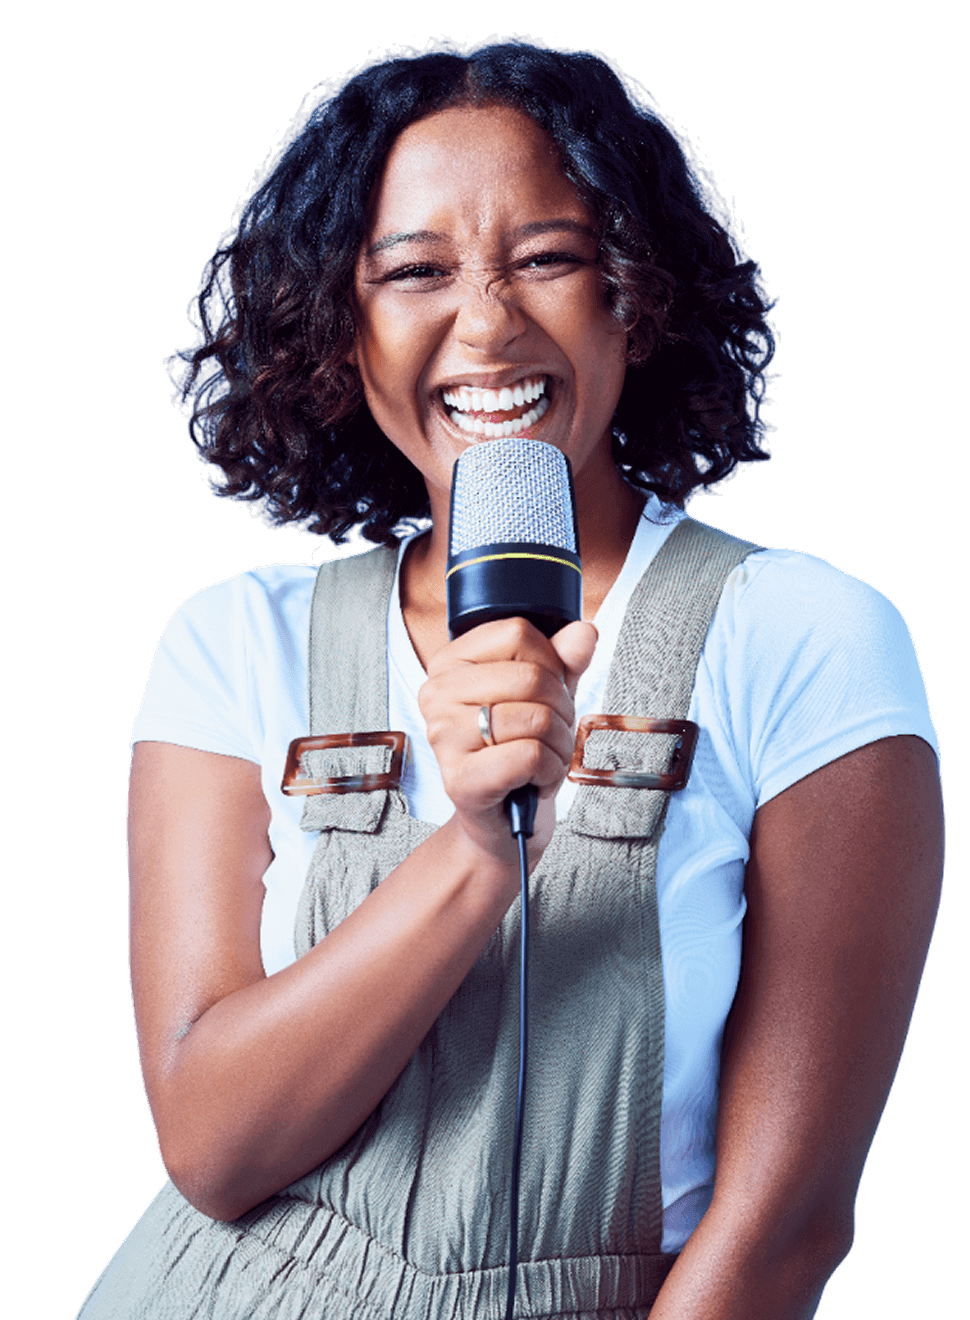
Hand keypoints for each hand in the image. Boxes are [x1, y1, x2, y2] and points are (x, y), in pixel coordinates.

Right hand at [419, 617, 596, 863]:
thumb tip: (583, 633)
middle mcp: (436, 694)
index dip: (551, 661)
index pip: (517, 632)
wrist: (504, 821)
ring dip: (558, 744)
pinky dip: (550, 770)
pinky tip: (536, 779)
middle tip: (550, 733)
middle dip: (561, 708)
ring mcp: (442, 736)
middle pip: (530, 676)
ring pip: (535, 717)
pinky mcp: (459, 779)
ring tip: (544, 758)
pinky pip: (530, 755)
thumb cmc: (519, 752)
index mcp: (450, 663)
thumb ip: (564, 660)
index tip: (544, 692)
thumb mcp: (547, 696)